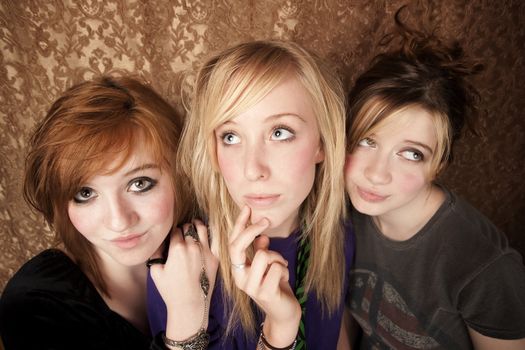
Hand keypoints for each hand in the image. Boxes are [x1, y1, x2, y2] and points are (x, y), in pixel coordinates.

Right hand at [150, 220, 217, 339]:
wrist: (190, 305)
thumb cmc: (171, 290)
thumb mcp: (156, 272)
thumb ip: (155, 254)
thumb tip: (159, 243)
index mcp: (177, 248)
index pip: (175, 230)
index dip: (172, 232)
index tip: (172, 236)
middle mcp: (193, 247)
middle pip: (188, 227)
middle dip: (183, 228)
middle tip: (182, 232)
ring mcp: (206, 251)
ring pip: (202, 228)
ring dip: (196, 225)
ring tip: (194, 225)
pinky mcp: (214, 258)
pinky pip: (212, 240)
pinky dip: (207, 236)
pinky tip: (203, 237)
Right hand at [229, 206, 300, 345]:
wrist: (283, 312)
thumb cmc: (275, 285)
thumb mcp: (267, 265)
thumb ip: (261, 251)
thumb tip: (261, 236)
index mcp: (237, 269)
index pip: (233, 243)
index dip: (239, 224)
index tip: (247, 208)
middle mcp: (239, 277)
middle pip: (238, 246)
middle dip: (252, 230)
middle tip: (266, 220)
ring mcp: (250, 286)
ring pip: (263, 255)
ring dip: (277, 258)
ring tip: (280, 268)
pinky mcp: (264, 293)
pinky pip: (277, 268)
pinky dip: (284, 270)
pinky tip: (283, 280)